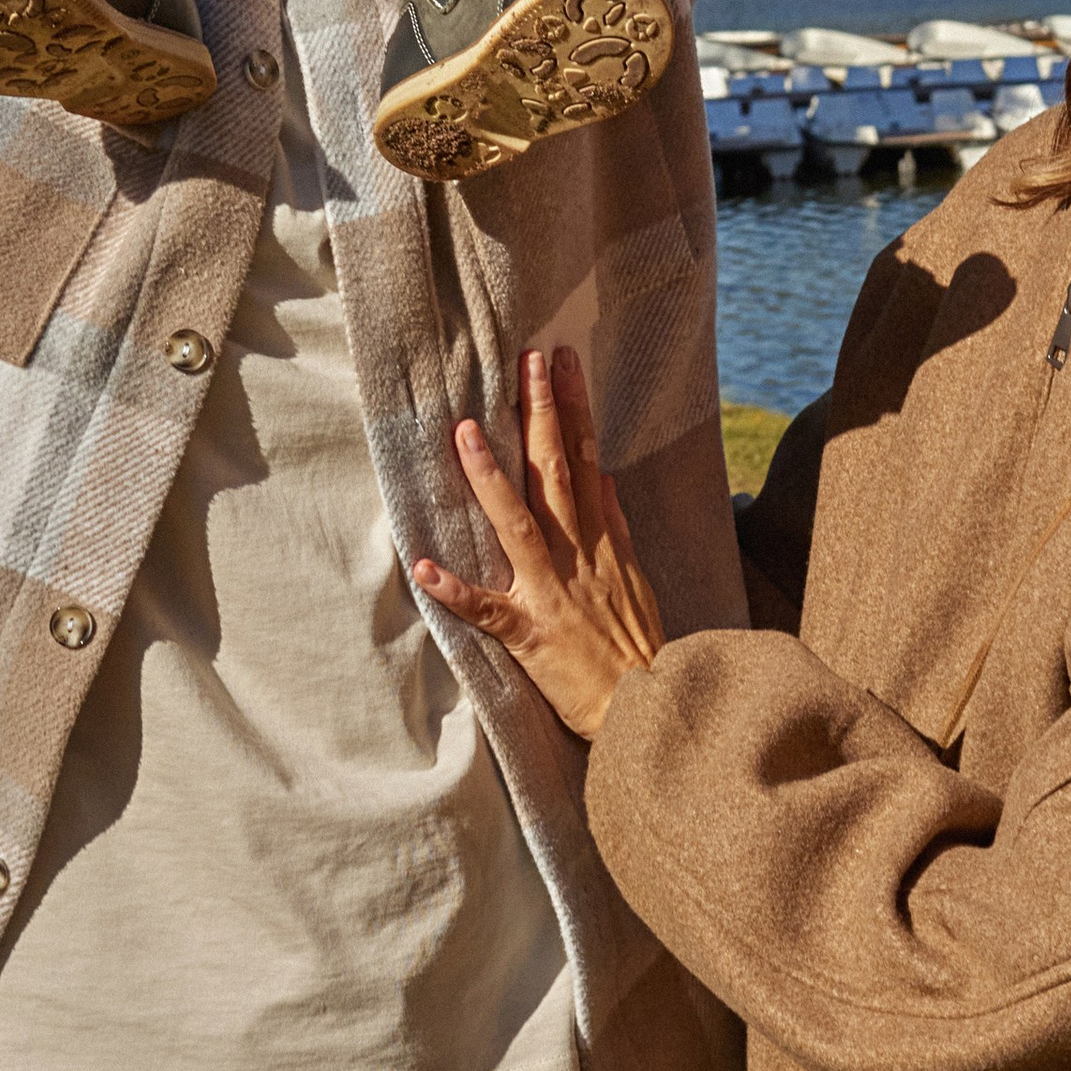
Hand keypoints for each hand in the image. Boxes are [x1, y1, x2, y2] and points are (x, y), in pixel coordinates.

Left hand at [415, 344, 663, 738]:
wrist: (647, 709)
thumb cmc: (639, 649)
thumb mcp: (637, 579)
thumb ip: (616, 528)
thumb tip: (605, 478)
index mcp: (603, 542)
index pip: (587, 460)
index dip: (574, 409)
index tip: (562, 362)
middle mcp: (578, 557)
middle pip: (557, 474)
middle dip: (542, 415)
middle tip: (527, 362)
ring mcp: (553, 593)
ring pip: (519, 525)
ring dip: (490, 478)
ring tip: (464, 433)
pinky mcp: (531, 635)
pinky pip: (489, 610)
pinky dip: (456, 591)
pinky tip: (424, 567)